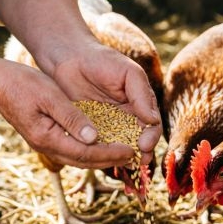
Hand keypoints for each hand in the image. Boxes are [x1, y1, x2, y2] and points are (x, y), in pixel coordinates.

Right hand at [0, 51, 159, 169]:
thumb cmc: (22, 84)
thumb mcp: (50, 96)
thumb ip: (71, 117)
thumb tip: (94, 137)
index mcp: (47, 138)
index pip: (85, 153)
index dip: (110, 153)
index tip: (130, 150)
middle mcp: (46, 145)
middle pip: (83, 161)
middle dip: (109, 159)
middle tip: (132, 155)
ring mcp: (43, 143)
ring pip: (77, 158)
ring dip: (100, 157)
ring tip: (121, 150)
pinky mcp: (43, 136)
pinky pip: (70, 149)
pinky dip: (88, 149)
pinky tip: (99, 141)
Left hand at [48, 38, 162, 162]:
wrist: (69, 58)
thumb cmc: (102, 60)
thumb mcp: (128, 72)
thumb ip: (141, 94)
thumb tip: (153, 120)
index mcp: (139, 106)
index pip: (151, 126)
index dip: (151, 137)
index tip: (144, 144)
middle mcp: (126, 119)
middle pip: (137, 142)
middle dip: (139, 153)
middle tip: (137, 160)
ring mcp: (107, 127)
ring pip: (117, 147)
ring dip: (121, 158)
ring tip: (122, 164)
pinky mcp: (88, 131)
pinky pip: (96, 146)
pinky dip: (99, 154)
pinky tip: (99, 160)